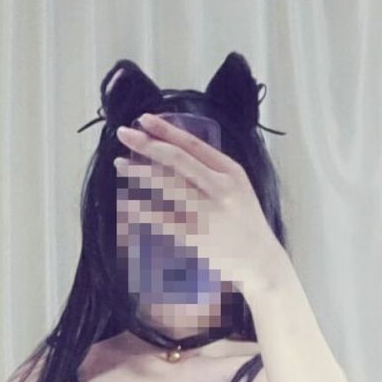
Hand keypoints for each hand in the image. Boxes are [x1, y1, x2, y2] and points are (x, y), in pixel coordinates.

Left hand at [114, 113, 286, 296]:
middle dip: (147, 144)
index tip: (144, 119)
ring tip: (120, 163)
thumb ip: (212, 171)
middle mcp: (221, 189)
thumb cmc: (245, 225)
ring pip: (167, 185)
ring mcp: (208, 213)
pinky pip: (161, 219)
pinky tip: (125, 201)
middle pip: (177, 160)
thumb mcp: (238, 189)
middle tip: (123, 133)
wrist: (261, 263)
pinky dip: (141, 209)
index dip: (166, 130)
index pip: (194, 144)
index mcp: (232, 172)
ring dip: (139, 172)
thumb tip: (172, 153)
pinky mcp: (196, 236)